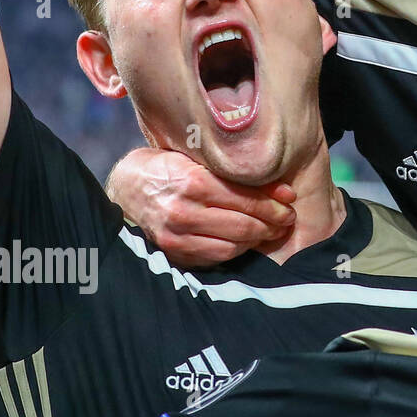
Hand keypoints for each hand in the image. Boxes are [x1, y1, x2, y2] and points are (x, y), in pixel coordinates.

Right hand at [108, 148, 295, 266]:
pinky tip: (247, 241)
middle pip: (244, 226)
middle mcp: (184, 212)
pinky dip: (237, 250)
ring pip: (233, 246)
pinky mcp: (174, 252)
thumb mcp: (200, 159)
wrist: (126, 188)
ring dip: (258, 240)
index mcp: (193, 182)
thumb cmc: (169, 167)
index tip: (290, 203)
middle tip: (287, 220)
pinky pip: (216, 257)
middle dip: (272, 224)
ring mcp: (176, 236)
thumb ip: (237, 175)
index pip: (246, 199)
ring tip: (271, 230)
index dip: (275, 204)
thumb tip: (285, 192)